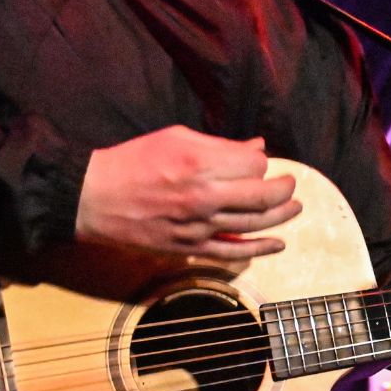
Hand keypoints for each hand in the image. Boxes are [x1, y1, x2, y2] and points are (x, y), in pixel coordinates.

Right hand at [75, 126, 301, 263]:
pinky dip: (260, 249)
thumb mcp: (175, 138)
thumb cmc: (133, 162)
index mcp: (198, 162)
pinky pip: (233, 251)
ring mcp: (198, 226)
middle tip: (291, 184)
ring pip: (255, 224)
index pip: (253, 165)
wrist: (95, 198)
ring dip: (282, 216)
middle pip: (262, 195)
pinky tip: (278, 243)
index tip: (258, 162)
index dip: (261, 163)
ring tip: (296, 207)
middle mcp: (203, 195)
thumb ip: (220, 145)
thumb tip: (257, 147)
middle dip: (284, 188)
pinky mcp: (190, 248)